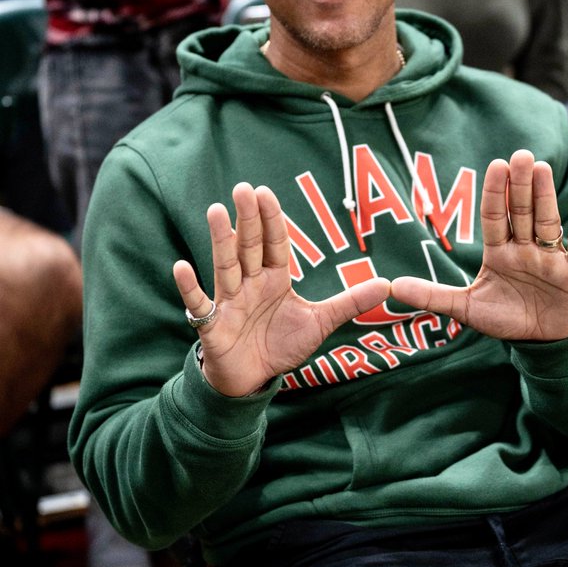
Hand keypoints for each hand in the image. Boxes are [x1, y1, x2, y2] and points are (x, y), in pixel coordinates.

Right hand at [173, 183, 390, 396]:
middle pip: (249, 247)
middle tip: (242, 188)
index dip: (272, 219)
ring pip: (225, 266)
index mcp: (274, 278)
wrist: (253, 378)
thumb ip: (350, 303)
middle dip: (248, 219)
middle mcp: (250, 283)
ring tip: (216, 212)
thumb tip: (386, 284)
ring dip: (221, 240)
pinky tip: (181, 266)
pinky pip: (199, 303)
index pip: (275, 243)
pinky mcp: (213, 324)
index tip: (266, 192)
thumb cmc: (281, 345)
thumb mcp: (320, 323)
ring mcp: (229, 301)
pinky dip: (189, 287)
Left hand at [390, 150, 567, 342]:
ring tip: (543, 169)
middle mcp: (526, 248)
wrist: (542, 340)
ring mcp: (551, 258)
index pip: (496, 217)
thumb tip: (393, 286)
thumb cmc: (506, 317)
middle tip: (522, 155)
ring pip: (548, 222)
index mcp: (500, 251)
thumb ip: (433, 296)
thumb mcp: (466, 309)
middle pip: (522, 212)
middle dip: (521, 185)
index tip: (496, 165)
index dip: (496, 192)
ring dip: (546, 197)